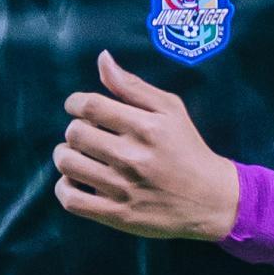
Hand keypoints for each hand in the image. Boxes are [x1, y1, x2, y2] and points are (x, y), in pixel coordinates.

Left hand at [55, 50, 237, 241]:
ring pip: (68, 164)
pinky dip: (64, 188)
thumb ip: (133, 86)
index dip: (75, 103)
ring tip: (78, 156)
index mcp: (145, 127)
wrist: (210, 200)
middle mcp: (133, 157)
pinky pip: (71, 200)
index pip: (90, 106)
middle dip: (75, 130)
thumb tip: (102, 59)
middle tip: (86, 135)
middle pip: (75, 134)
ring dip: (65, 156)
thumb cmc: (187, 149)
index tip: (78, 108)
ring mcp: (123, 188)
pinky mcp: (117, 215)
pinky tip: (75, 181)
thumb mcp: (170, 109)